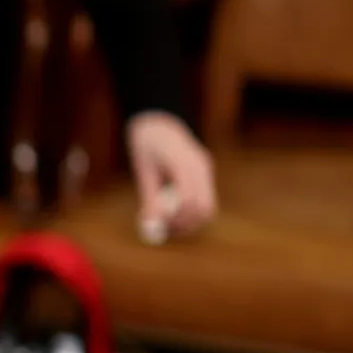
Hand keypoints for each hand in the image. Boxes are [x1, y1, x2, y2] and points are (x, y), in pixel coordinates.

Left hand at [125, 111, 217, 240]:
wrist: (159, 122)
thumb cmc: (146, 145)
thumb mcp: (143, 171)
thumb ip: (148, 198)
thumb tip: (150, 226)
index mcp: (183, 163)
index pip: (188, 199)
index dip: (176, 218)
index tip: (160, 225)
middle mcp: (200, 166)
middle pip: (204, 207)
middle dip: (185, 224)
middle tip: (165, 230)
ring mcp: (205, 170)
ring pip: (209, 208)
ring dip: (191, 222)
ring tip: (169, 224)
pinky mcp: (205, 173)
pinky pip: (205, 201)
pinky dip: (192, 213)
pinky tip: (175, 213)